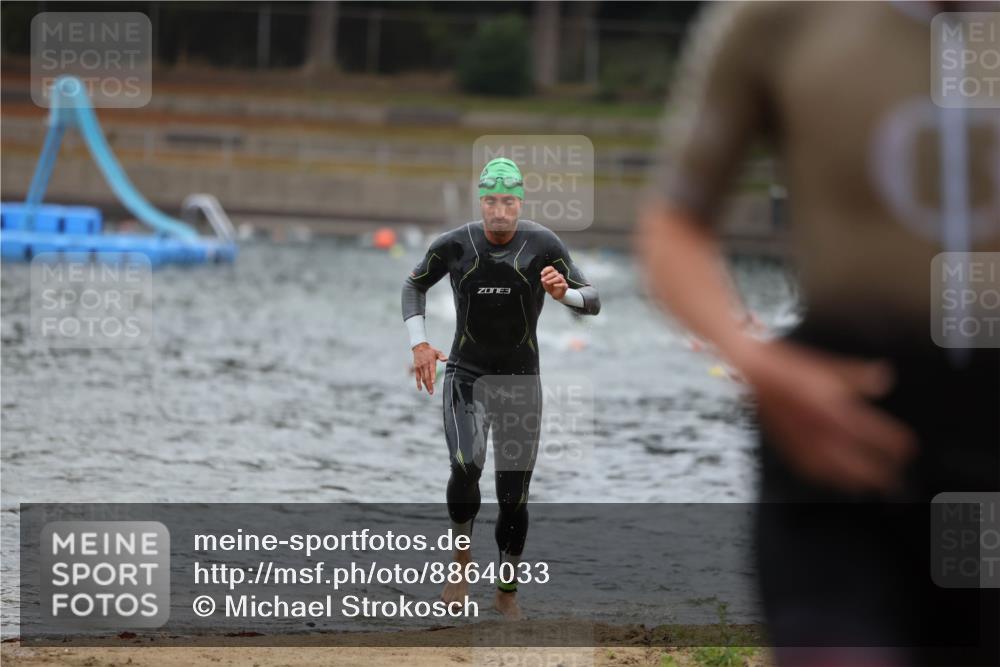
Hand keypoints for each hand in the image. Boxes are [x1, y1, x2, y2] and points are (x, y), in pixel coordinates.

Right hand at [412, 342, 447, 393]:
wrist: (419, 347)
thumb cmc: (430, 350)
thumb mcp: (437, 352)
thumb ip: (441, 356)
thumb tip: (446, 359)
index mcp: (431, 361)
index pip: (432, 370)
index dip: (432, 376)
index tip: (433, 382)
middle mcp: (425, 365)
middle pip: (427, 376)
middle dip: (429, 385)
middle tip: (432, 392)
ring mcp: (420, 367)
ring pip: (422, 378)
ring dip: (425, 385)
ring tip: (429, 391)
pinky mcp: (416, 368)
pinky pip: (417, 377)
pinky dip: (418, 383)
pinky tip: (420, 389)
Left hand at [540, 266, 567, 299]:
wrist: (554, 295)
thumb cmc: (550, 287)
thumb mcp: (544, 283)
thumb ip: (543, 278)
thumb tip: (543, 275)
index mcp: (553, 273)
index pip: (551, 268)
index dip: (546, 270)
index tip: (541, 274)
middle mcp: (558, 275)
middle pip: (554, 273)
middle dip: (548, 276)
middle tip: (543, 280)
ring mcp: (562, 280)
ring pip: (559, 278)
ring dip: (552, 280)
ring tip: (547, 283)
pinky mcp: (565, 286)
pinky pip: (563, 284)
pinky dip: (558, 284)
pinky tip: (554, 285)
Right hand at [733, 339, 916, 494]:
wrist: (751, 373)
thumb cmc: (787, 365)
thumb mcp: (827, 364)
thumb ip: (858, 375)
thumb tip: (885, 379)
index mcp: (833, 408)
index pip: (873, 434)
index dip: (893, 443)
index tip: (907, 449)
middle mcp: (820, 430)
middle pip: (857, 461)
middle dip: (879, 473)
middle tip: (895, 480)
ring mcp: (802, 441)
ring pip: (834, 471)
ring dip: (854, 480)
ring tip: (868, 486)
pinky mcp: (787, 445)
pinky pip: (810, 470)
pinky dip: (826, 478)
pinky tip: (831, 480)